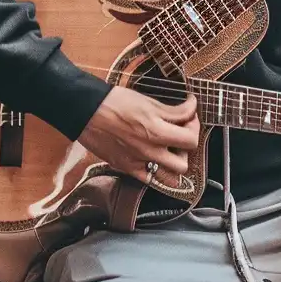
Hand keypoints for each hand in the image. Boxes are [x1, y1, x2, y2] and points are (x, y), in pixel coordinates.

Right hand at [78, 83, 200, 184]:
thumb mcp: (146, 101)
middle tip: (180, 132)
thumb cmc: (113, 101)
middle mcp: (150, 151)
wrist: (86, 111)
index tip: (190, 113)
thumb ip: (172, 111)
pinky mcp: (127, 169)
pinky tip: (154, 159)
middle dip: (186, 147)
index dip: (194, 125)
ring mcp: (138, 163)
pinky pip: (151, 180)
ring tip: (168, 148)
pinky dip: (157, 172)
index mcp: (156, 131)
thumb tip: (191, 107)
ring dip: (174, 163)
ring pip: (171, 177)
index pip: (190, 139)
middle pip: (185, 162)